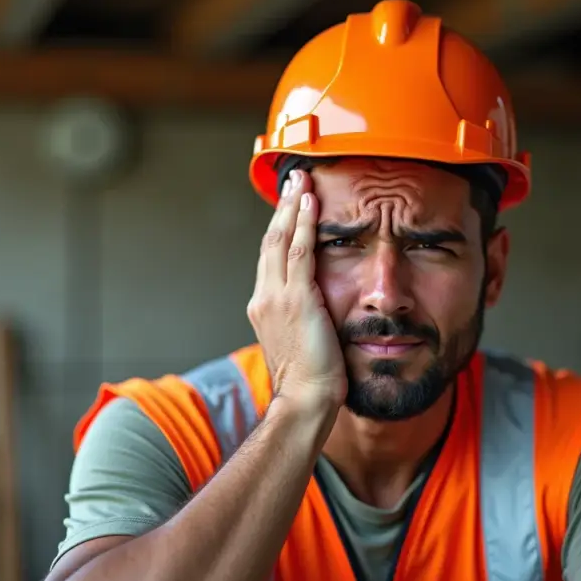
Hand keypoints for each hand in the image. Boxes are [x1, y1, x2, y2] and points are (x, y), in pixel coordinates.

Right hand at [247, 169, 346, 414]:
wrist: (304, 401)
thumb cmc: (308, 381)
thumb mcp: (299, 340)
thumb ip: (302, 316)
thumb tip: (317, 305)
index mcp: (263, 306)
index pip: (270, 257)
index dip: (279, 227)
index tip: (290, 204)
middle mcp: (264, 297)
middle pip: (270, 240)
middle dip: (283, 207)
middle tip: (294, 180)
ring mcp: (277, 297)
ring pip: (281, 240)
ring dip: (293, 207)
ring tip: (303, 181)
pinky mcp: (297, 300)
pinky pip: (300, 252)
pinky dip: (306, 225)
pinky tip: (312, 204)